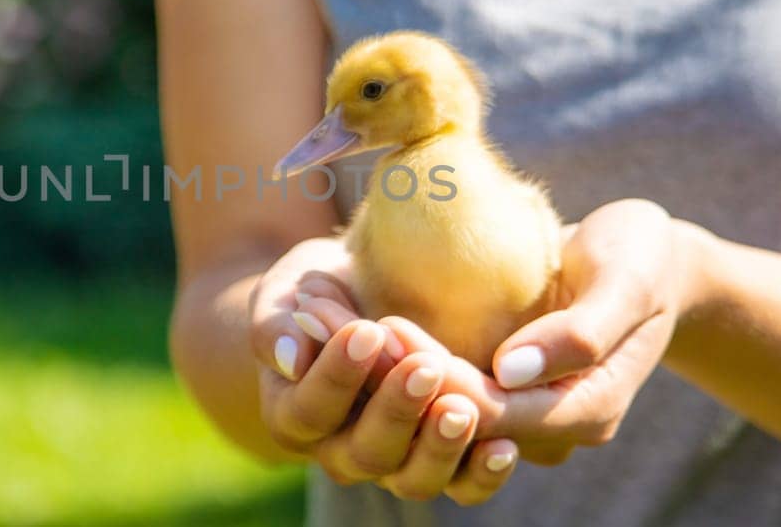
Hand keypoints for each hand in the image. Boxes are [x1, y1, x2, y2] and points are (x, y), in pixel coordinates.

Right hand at [291, 296, 521, 503]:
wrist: (363, 301)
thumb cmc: (320, 291)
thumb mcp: (286, 293)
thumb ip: (277, 324)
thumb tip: (290, 356)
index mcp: (295, 414)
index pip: (311, 409)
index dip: (336, 376)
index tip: (367, 331)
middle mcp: (340, 451)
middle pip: (364, 453)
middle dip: (395, 411)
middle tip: (424, 367)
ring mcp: (393, 464)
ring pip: (412, 480)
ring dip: (438, 448)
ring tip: (462, 409)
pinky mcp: (441, 463)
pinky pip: (461, 488)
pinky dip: (482, 475)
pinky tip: (504, 447)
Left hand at [295, 198, 708, 474]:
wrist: (644, 257)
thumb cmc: (642, 256)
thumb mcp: (627, 279)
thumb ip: (580, 331)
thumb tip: (510, 370)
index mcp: (586, 409)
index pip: (497, 412)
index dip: (438, 378)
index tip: (389, 328)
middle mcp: (547, 423)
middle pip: (459, 419)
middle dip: (398, 377)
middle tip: (347, 325)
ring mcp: (519, 407)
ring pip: (440, 413)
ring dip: (385, 375)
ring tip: (336, 327)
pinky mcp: (494, 384)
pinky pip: (439, 390)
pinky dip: (397, 363)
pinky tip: (355, 326)